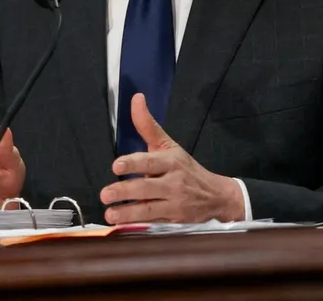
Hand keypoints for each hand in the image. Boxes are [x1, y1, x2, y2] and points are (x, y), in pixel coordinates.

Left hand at [99, 94, 244, 224]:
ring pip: (149, 209)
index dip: (133, 164)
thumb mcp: (169, 145)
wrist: (216, 196)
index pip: (150, 162)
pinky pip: (153, 222)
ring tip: (110, 214)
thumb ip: (148, 125)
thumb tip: (136, 98)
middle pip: (147, 187)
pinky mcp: (174, 220)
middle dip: (125, 191)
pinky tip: (122, 224)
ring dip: (127, 212)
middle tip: (105, 194)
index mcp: (170, 161)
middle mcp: (173, 183)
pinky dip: (137, 224)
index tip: (116, 166)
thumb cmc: (186, 168)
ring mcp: (174, 204)